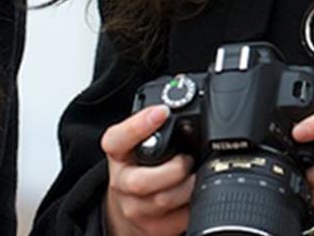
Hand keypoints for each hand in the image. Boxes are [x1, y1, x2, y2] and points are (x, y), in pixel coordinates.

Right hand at [101, 105, 194, 235]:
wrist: (131, 203)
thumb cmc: (141, 162)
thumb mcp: (140, 138)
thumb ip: (155, 119)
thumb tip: (181, 90)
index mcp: (118, 153)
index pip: (118, 139)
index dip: (139, 125)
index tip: (162, 111)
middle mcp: (122, 182)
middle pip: (142, 181)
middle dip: (173, 169)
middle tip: (188, 159)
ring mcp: (134, 208)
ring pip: (163, 201)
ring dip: (188, 187)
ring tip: (196, 175)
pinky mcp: (151, 228)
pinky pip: (178, 220)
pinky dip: (193, 206)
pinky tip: (195, 194)